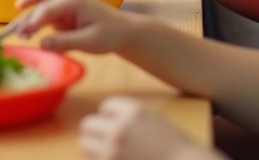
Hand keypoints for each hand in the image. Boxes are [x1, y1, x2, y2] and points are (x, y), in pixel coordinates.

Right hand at [13, 0, 134, 53]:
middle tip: (12, 27)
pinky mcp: (59, 12)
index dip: (33, 20)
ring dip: (26, 18)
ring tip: (17, 34)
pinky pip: (41, 15)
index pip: (47, 8)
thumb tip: (41, 44)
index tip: (23, 33)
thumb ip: (65, 42)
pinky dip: (33, 23)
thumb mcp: (89, 41)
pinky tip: (28, 35)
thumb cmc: (109, 34)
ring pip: (36, 5)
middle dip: (23, 10)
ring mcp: (60, 2)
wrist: (122, 31)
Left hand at [80, 97, 217, 159]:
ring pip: (85, 143)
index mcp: (134, 111)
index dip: (111, 117)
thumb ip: (128, 116)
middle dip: (96, 132)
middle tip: (108, 140)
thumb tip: (102, 119)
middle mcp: (120, 127)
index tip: (120, 126)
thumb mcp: (153, 120)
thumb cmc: (174, 147)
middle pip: (88, 124)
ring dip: (94, 147)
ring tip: (110, 153)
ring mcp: (113, 149)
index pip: (106, 106)